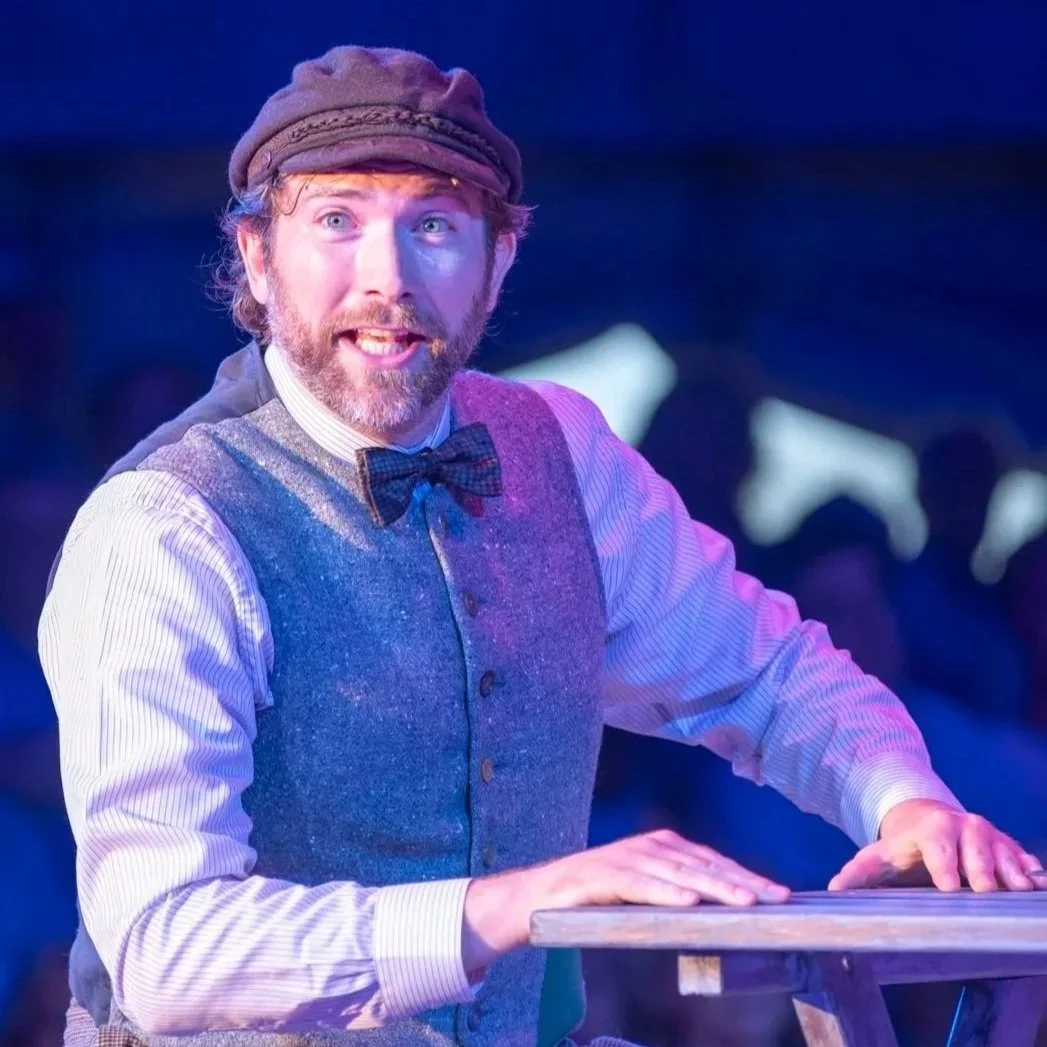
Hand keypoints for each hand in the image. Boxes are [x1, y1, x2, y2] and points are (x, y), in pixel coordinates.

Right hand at [462, 830, 789, 973]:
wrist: (540, 895)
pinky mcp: (605, 875)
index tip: (780, 894)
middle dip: (743, 881)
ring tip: (745, 902)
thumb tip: (721, 907)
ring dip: (716, 887)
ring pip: (680, 873)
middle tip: (777, 898)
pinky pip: (642, 884)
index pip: (714, 862)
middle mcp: (649, 845)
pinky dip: (667, 892)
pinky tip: (690, 902)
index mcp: (663, 846)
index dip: (747, 876)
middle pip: (705, 865)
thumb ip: (676, 890)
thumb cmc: (599, 896)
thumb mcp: (645, 889)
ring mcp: (627, 858)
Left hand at [828, 799, 1046, 892]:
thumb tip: (833, 889)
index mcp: (931, 829)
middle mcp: (963, 826)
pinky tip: (1038, 887)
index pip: (938, 845)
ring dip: (1011, 870)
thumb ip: (857, 873)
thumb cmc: (902, 846)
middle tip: (985, 891)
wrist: (928, 820)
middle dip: (980, 868)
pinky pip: (1024, 857)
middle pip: (975, 847)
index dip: (944, 865)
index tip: (949, 888)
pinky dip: (1033, 871)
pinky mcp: (1008, 846)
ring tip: (1019, 890)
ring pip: (1003, 851)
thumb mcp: (878, 856)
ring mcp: (989, 835)